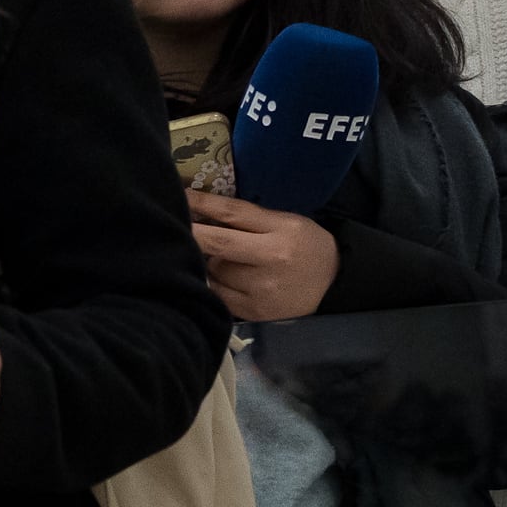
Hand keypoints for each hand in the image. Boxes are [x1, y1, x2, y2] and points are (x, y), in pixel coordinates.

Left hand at [187, 188, 339, 321]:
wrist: (333, 285)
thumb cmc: (304, 247)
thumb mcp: (286, 223)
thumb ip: (248, 219)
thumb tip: (201, 211)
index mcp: (282, 230)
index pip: (234, 212)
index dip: (202, 203)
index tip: (179, 195)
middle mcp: (272, 258)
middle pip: (218, 243)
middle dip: (192, 234)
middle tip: (174, 227)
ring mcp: (261, 288)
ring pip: (214, 270)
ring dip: (209, 263)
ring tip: (227, 262)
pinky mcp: (252, 310)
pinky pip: (217, 293)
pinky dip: (214, 285)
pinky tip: (226, 280)